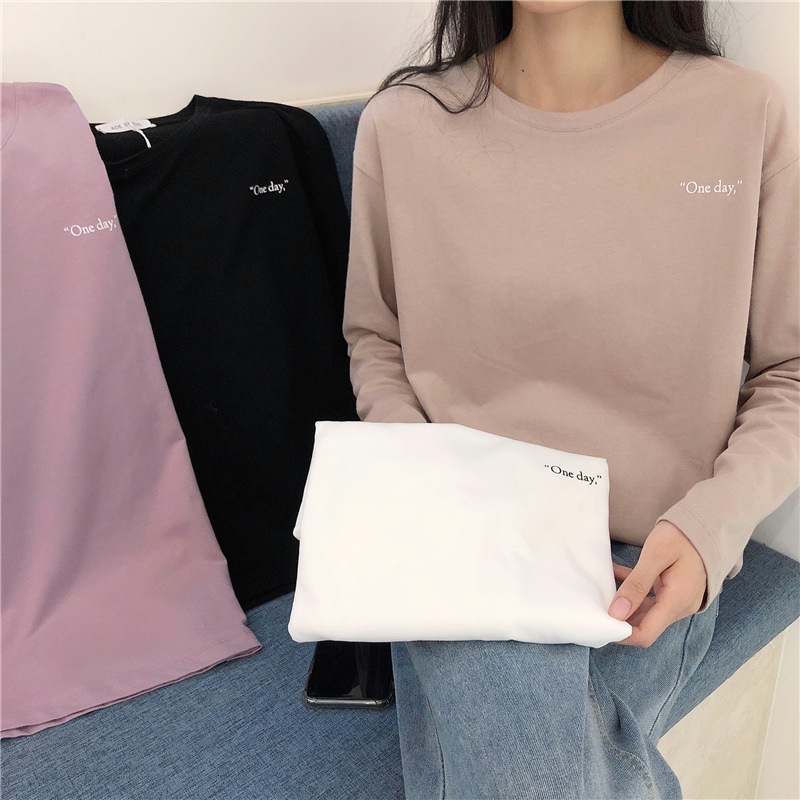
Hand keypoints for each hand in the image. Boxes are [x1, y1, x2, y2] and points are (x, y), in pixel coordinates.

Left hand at [607, 521, 707, 647]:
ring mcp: (677, 599)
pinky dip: (631, 591)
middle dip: (619, 619)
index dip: (622, 634)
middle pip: (644, 625)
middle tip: (595, 606)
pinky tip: (614, 575)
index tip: (600, 624)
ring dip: (623, 604)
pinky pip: (648, 597)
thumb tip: (616, 612)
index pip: (646, 633)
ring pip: (644, 611)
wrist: (706, 524)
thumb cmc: (682, 536)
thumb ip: (636, 584)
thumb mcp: (655, 556)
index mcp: (676, 601)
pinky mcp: (672, 590)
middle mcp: (679, 606)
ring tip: (601, 590)